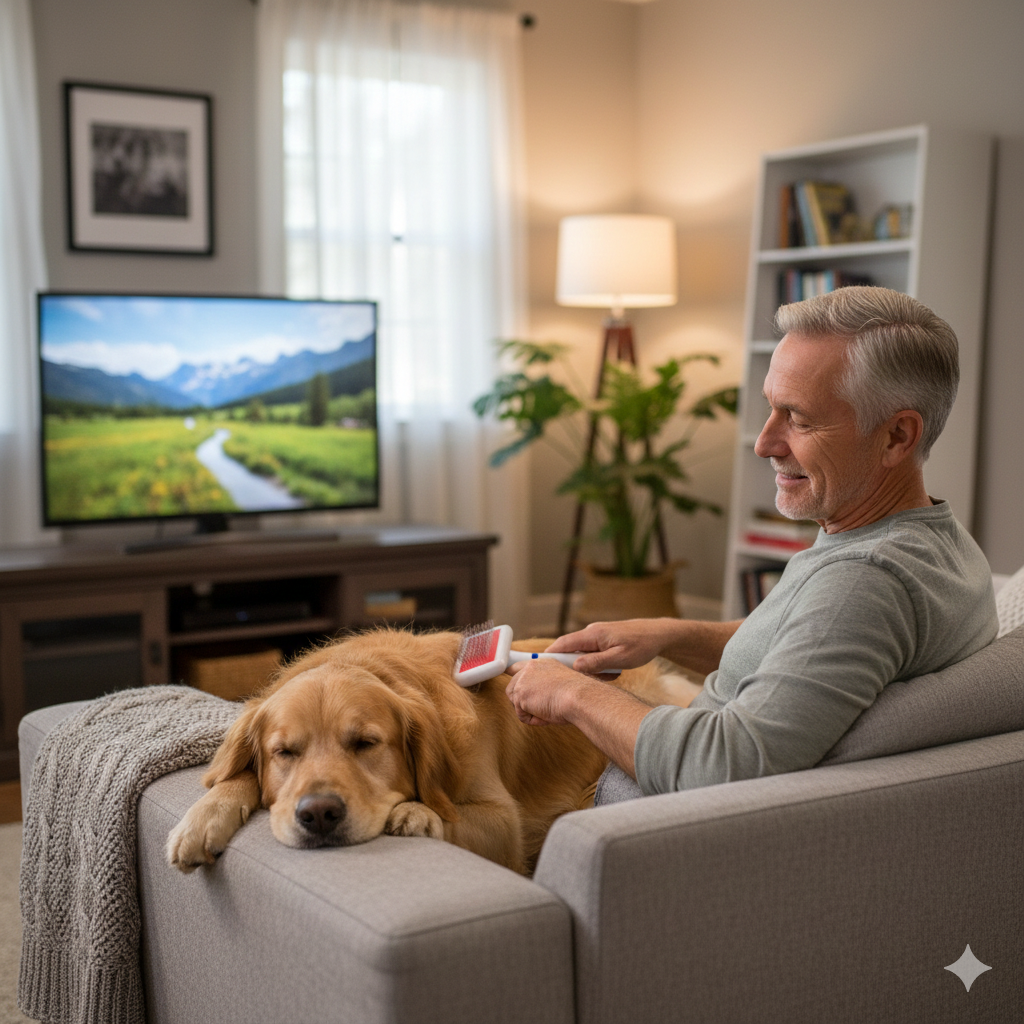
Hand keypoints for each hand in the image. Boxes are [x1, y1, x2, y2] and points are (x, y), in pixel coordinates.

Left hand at [505, 659, 588, 725]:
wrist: (580, 697)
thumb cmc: (577, 695)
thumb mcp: (561, 684)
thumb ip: (545, 685)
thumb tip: (536, 698)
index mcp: (542, 663)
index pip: (519, 666)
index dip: (512, 673)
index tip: (507, 672)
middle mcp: (530, 668)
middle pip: (513, 687)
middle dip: (522, 701)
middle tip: (541, 709)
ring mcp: (523, 680)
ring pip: (515, 702)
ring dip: (529, 710)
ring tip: (548, 709)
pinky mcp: (520, 695)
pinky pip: (522, 715)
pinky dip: (534, 720)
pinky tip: (547, 713)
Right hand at [545, 618, 680, 673]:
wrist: (659, 634)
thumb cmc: (642, 645)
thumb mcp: (620, 659)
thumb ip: (597, 663)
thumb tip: (575, 667)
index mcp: (593, 634)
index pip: (563, 643)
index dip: (549, 655)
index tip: (538, 667)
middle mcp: (592, 632)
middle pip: (570, 650)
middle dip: (569, 666)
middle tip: (572, 680)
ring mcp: (598, 636)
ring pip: (582, 654)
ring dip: (588, 667)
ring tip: (607, 675)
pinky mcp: (604, 640)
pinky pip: (593, 654)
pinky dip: (597, 664)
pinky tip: (612, 671)